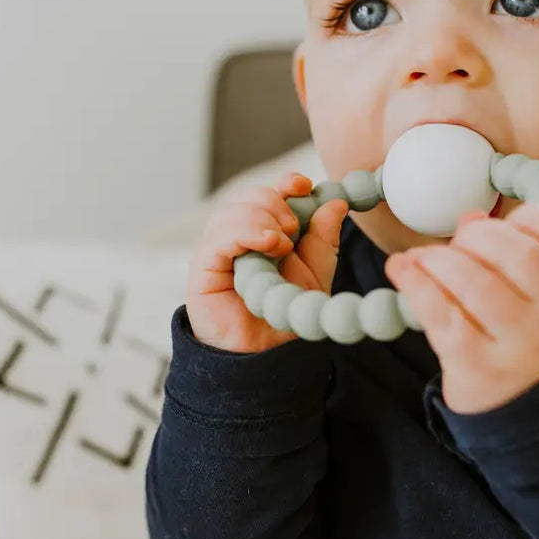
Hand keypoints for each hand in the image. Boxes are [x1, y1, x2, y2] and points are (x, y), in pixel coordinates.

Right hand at [187, 172, 348, 352]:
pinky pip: (218, 236)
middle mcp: (236, 237)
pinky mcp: (203, 267)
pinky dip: (244, 231)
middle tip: (293, 227)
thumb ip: (323, 240)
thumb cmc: (283, 314)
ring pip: (231, 210)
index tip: (304, 185)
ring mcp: (217, 250)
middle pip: (248, 195)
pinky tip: (266, 243)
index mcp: (262, 232)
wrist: (265, 355)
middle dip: (275, 201)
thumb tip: (335, 203)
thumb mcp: (314, 274)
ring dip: (262, 217)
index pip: (267, 193)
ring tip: (281, 244)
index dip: (285, 184)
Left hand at [384, 203, 538, 414]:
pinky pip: (443, 318)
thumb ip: (515, 257)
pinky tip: (401, 270)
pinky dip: (416, 286)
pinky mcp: (478, 368)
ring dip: (441, 260)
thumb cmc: (528, 341)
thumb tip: (469, 219)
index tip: (509, 219)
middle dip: (479, 236)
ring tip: (422, 258)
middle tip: (458, 241)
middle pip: (521, 256)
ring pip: (479, 285)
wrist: (536, 417)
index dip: (534, 217)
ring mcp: (518, 346)